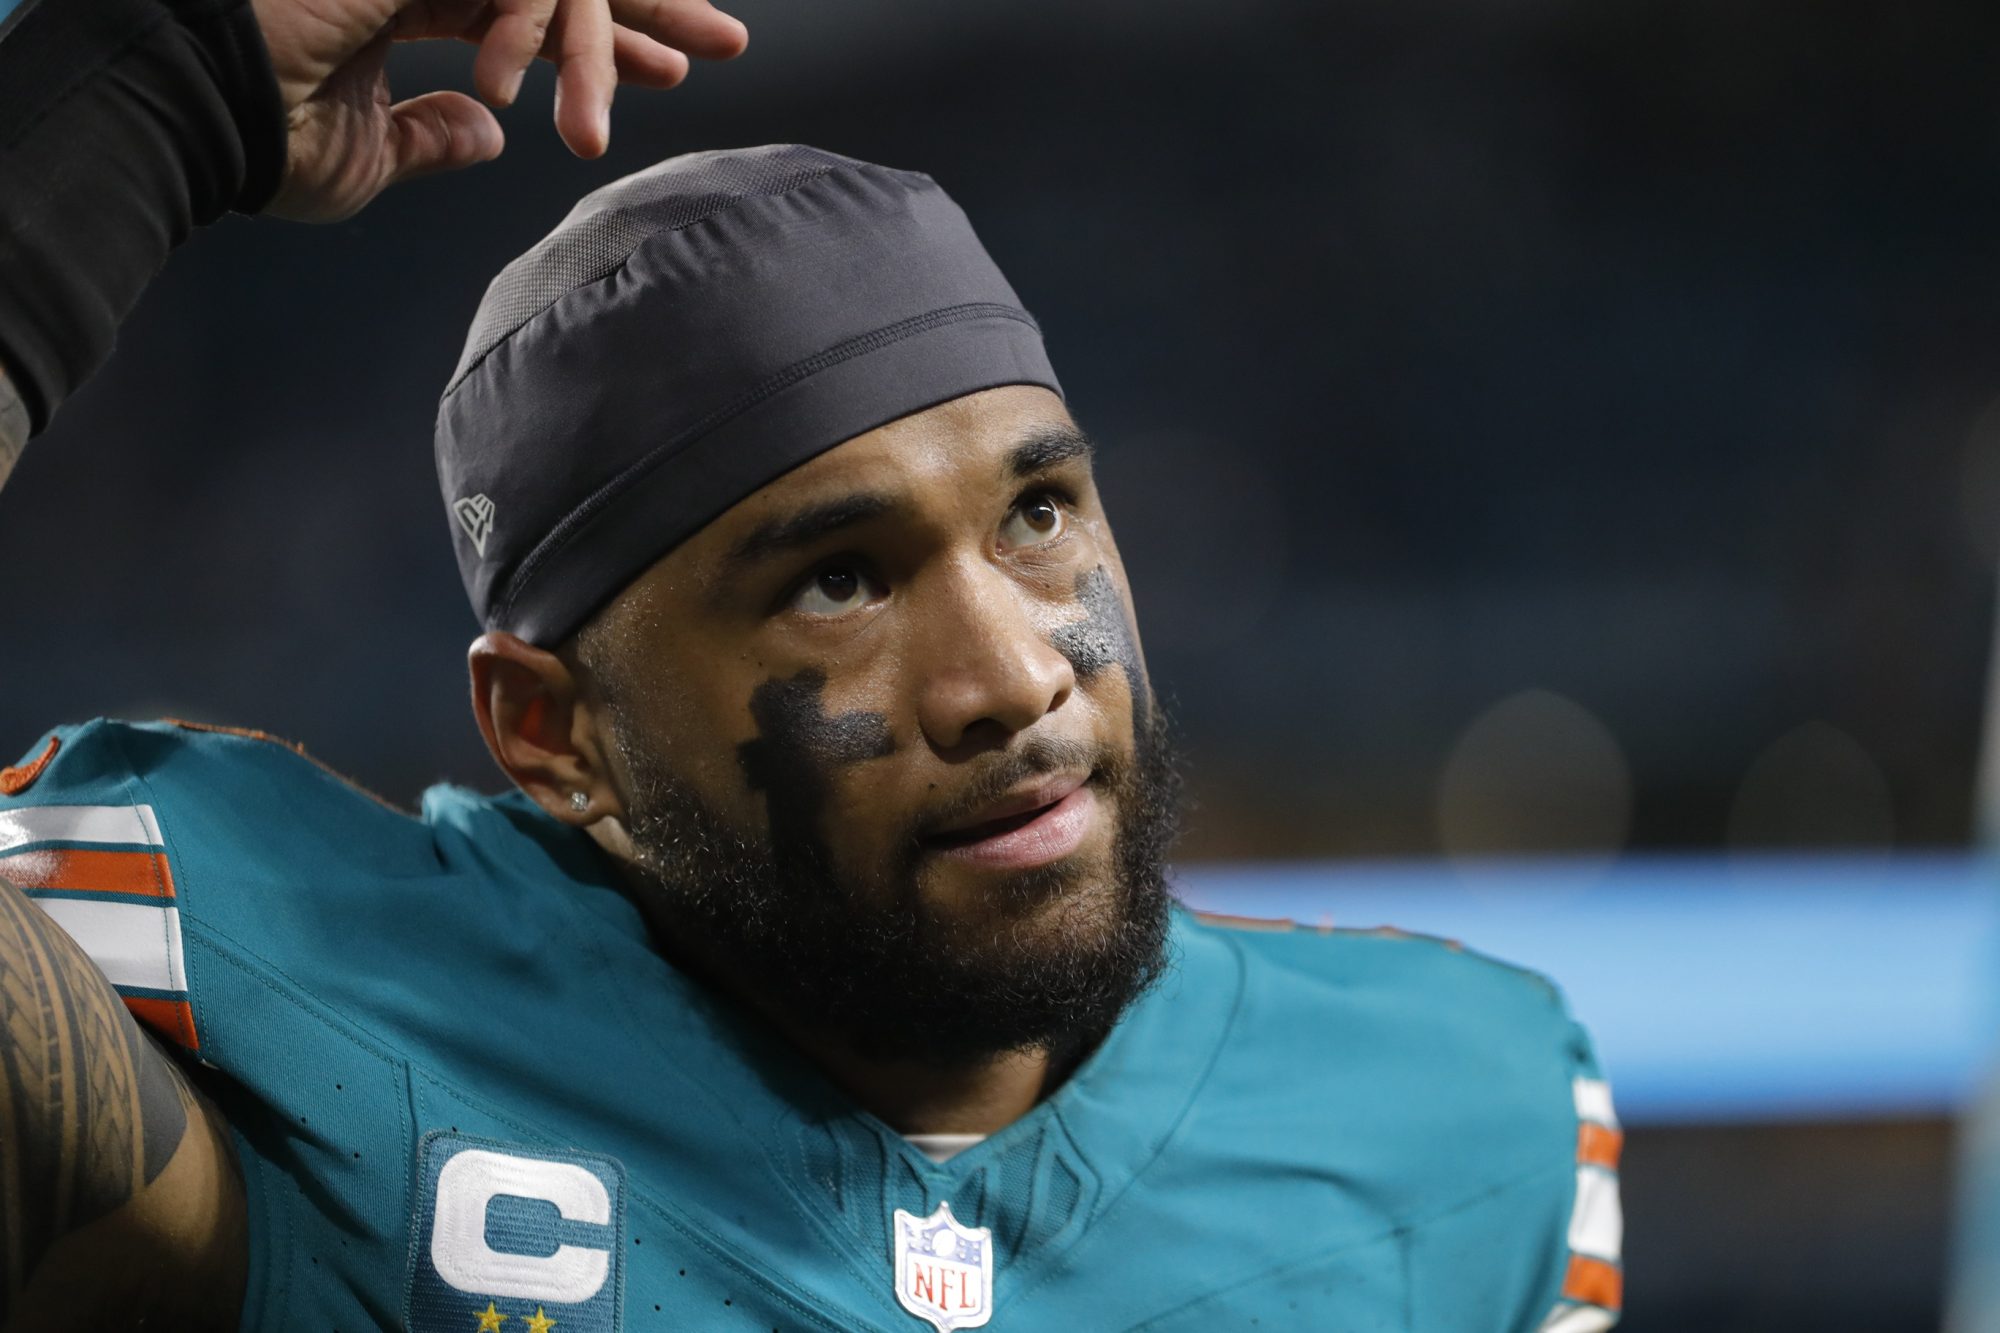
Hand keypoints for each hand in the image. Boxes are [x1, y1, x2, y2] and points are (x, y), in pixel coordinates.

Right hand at [250, 0, 747, 222]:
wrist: (189, 114)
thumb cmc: (259, 145)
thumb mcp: (368, 153)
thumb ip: (432, 133)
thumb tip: (489, 131)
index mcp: (392, 3)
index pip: (515, 11)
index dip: (591, 43)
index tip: (663, 73)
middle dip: (636, 8)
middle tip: (724, 37)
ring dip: (632, 6)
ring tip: (716, 40)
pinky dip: (578, 7)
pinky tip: (646, 32)